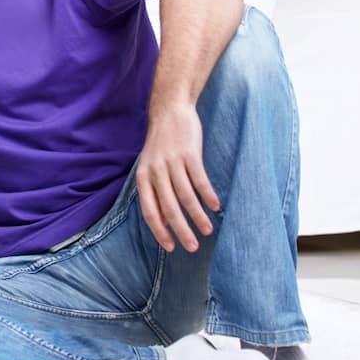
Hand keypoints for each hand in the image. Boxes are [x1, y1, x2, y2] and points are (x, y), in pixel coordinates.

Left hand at [136, 100, 219, 252]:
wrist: (169, 112)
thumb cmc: (161, 145)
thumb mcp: (151, 167)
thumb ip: (155, 191)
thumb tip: (163, 221)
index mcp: (143, 177)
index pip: (149, 211)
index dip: (160, 230)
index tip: (170, 247)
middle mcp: (155, 171)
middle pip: (169, 208)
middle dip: (181, 230)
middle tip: (192, 247)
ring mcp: (172, 162)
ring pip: (186, 196)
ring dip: (198, 216)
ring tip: (207, 230)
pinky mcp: (189, 154)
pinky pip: (200, 180)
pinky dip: (208, 195)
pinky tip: (216, 207)